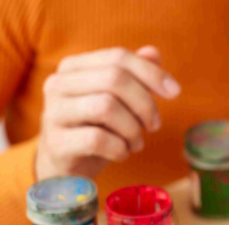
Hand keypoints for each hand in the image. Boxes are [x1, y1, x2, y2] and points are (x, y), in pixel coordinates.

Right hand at [36, 46, 180, 179]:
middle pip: (114, 80)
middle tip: (154, 125)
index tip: (175, 92)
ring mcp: (53, 112)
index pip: (118, 57)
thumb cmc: (96, 128)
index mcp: (73, 67)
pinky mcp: (57, 142)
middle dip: (145, 104)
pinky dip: (119, 148)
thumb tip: (154, 53)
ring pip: (106, 107)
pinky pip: (98, 139)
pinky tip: (121, 153)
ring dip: (133, 130)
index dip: (151, 73)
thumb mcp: (118, 100)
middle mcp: (57, 84)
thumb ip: (134, 75)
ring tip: (136, 143)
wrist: (66, 166)